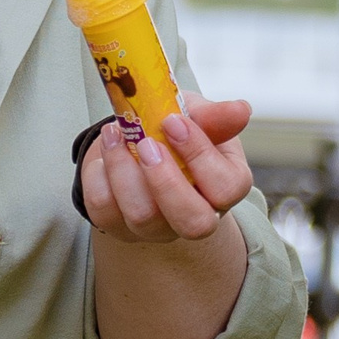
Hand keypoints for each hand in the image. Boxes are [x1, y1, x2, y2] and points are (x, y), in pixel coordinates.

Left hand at [84, 98, 256, 242]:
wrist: (138, 142)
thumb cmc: (175, 132)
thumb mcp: (197, 116)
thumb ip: (214, 116)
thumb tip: (240, 110)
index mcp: (224, 186)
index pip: (227, 187)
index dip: (200, 156)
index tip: (173, 122)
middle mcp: (195, 215)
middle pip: (194, 223)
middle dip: (166, 181)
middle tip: (147, 143)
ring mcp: (157, 228)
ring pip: (142, 217)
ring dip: (123, 170)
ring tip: (115, 134)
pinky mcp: (119, 227)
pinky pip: (104, 211)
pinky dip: (98, 176)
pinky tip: (104, 153)